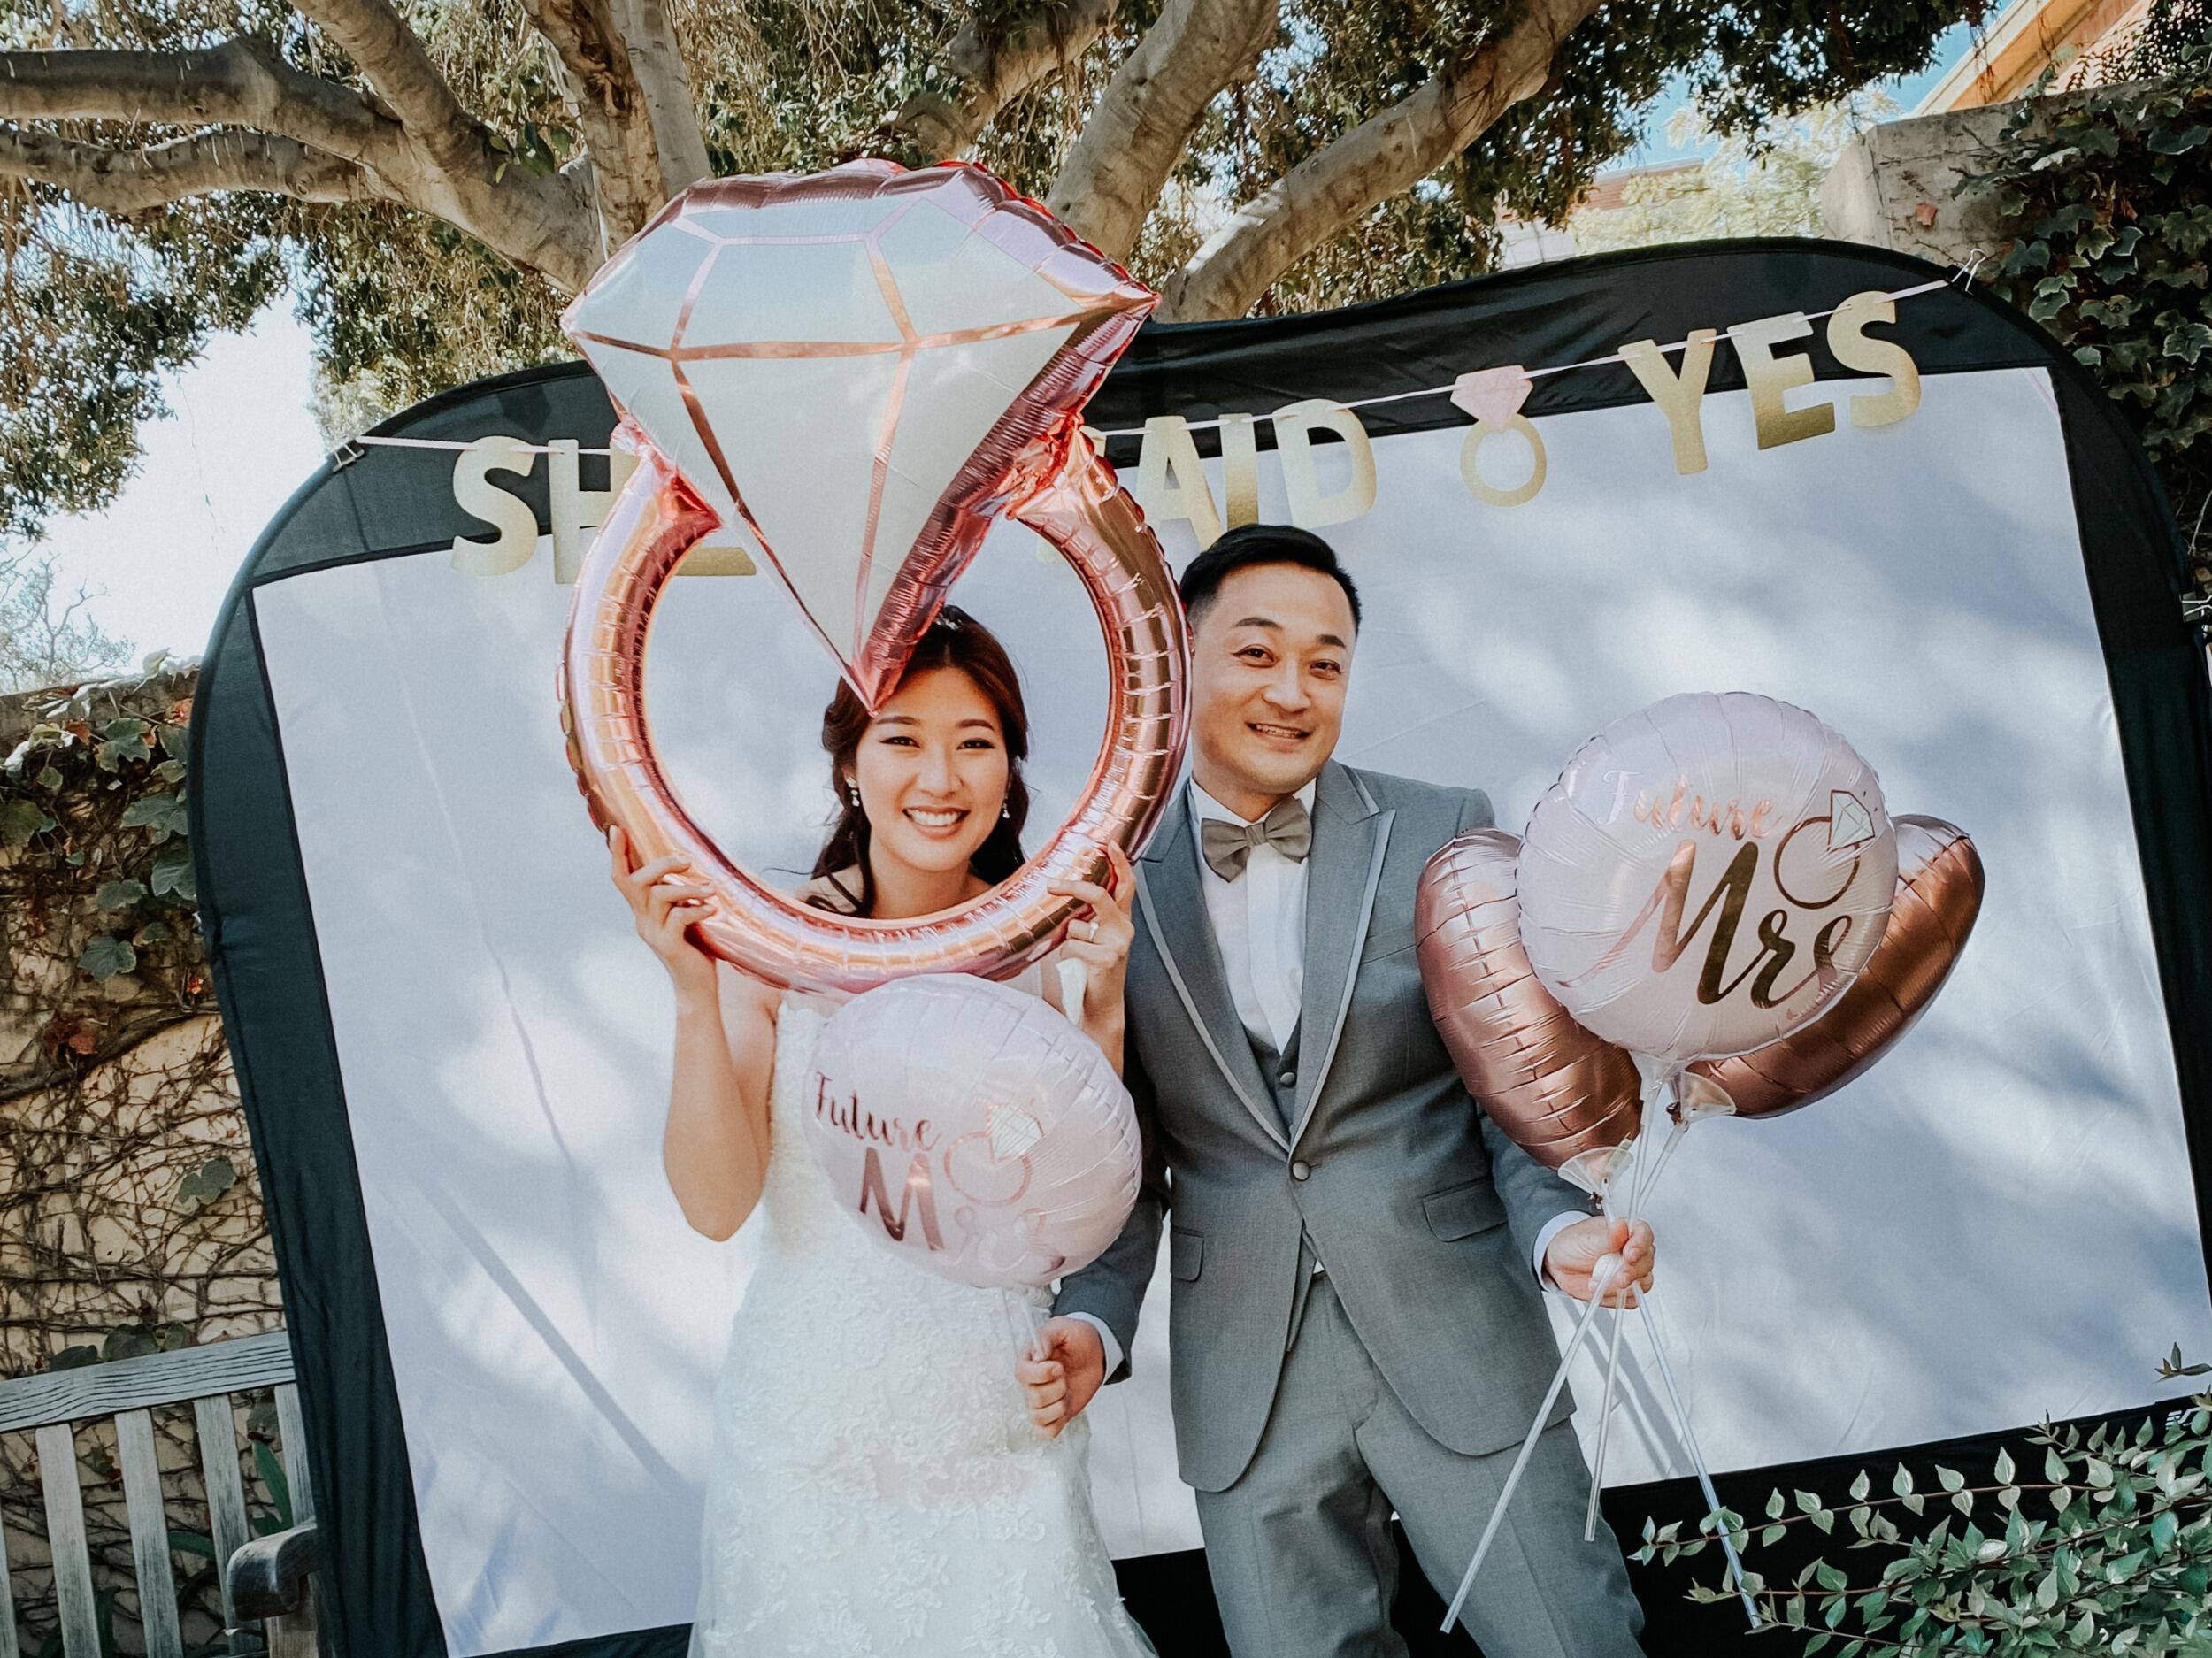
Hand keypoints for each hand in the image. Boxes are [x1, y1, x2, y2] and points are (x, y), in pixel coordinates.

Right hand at [608, 825, 716, 999]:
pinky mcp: (669, 945)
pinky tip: (712, 910)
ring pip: (660, 896)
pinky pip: (679, 917)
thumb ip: (680, 895)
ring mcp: (653, 934)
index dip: (617, 854)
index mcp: (643, 911)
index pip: (622, 879)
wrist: (697, 986)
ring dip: (687, 887)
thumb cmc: (695, 946)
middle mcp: (642, 921)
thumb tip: (690, 863)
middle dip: (661, 865)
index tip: (617, 829)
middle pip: (637, 881)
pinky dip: (697, 909)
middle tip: (687, 860)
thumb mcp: (685, 915)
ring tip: (711, 888)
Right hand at [1017, 1316, 1105, 1438]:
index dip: (1040, 1374)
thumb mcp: (1061, 1327)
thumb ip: (1046, 1336)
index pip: (1021, 1373)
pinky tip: (1064, 1411)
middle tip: (1065, 1375)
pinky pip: (1046, 1431)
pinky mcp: (1055, 1414)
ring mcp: (1043, 1400)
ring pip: (1037, 1416)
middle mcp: (1032, 1383)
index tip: (1058, 1367)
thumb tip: (1037, 1356)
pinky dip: (1055, 1425)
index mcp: (1029, 1360)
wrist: (1096, 1351)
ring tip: (1066, 1392)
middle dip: (1056, 1388)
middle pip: (1033, 1397)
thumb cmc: (1076, 1337)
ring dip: (1057, 1406)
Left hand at [1048, 844, 1136, 1005]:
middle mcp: (1123, 928)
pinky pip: (1073, 945)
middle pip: (1098, 895)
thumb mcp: (1096, 938)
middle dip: (1073, 887)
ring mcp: (1117, 943)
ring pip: (1077, 926)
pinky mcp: (1107, 958)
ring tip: (1077, 956)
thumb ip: (1089, 917)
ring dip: (1068, 940)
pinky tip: (1079, 965)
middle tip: (1052, 884)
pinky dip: (1067, 955)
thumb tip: (1064, 895)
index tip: (1110, 844)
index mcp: (1121, 921)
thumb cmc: (1095, 970)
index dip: (1119, 863)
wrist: (1102, 1004)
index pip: (1125, 885)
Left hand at [1543, 1216, 1654, 1306]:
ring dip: (1621, 1288)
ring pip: (1642, 1283)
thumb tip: (1620, 1226)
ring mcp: (1631, 1272)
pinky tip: (1601, 1292)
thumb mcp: (1586, 1238)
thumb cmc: (1573, 1244)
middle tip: (1618, 1277)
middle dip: (1631, 1272)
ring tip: (1598, 1285)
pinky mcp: (1625, 1290)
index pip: (1644, 1234)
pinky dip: (1615, 1299)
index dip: (1640, 1245)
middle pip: (1646, 1262)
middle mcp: (1633, 1252)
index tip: (1630, 1254)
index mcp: (1627, 1232)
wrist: (1559, 1264)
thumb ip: (1608, 1236)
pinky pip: (1631, 1300)